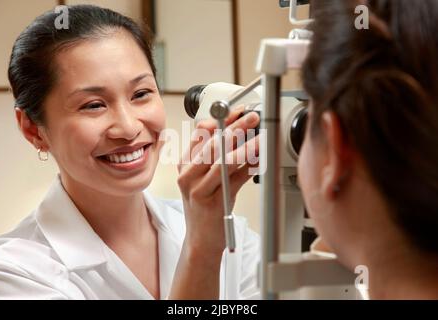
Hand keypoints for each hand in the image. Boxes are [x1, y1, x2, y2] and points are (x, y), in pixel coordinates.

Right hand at [177, 106, 259, 255]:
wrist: (200, 240)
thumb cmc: (205, 207)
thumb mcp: (205, 178)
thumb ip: (218, 156)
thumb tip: (241, 133)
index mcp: (185, 164)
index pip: (200, 132)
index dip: (220, 119)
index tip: (238, 111)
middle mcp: (188, 174)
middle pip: (212, 144)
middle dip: (234, 127)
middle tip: (251, 118)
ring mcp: (198, 189)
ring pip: (222, 161)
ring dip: (244, 146)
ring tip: (259, 136)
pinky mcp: (212, 202)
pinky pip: (234, 180)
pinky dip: (249, 167)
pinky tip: (259, 159)